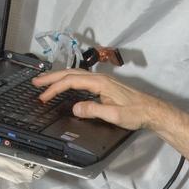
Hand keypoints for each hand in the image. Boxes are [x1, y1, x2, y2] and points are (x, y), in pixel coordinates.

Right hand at [33, 68, 159, 132]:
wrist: (152, 111)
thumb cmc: (137, 113)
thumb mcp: (114, 115)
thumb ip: (94, 110)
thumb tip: (75, 108)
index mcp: (100, 83)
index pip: (71, 82)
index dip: (55, 88)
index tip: (43, 97)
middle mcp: (100, 78)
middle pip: (71, 74)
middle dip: (52, 78)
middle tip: (36, 83)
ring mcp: (103, 81)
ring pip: (76, 75)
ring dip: (60, 78)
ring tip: (46, 82)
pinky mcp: (106, 86)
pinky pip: (82, 80)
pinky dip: (70, 81)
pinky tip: (67, 86)